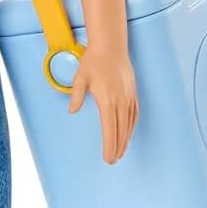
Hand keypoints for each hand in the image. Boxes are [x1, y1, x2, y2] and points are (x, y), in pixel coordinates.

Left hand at [68, 43, 137, 162]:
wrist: (110, 47)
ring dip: (125, 139)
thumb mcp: (80, 78)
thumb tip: (72, 111)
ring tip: (121, 152)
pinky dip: (131, 126)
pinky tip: (129, 133)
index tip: (108, 158)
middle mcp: (120, 101)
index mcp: (107, 100)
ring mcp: (128, 97)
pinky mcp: (132, 93)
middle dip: (117, 147)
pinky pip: (134, 114)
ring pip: (128, 124)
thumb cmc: (93, 61)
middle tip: (113, 160)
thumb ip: (77, 95)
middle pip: (120, 130)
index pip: (109, 129)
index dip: (109, 145)